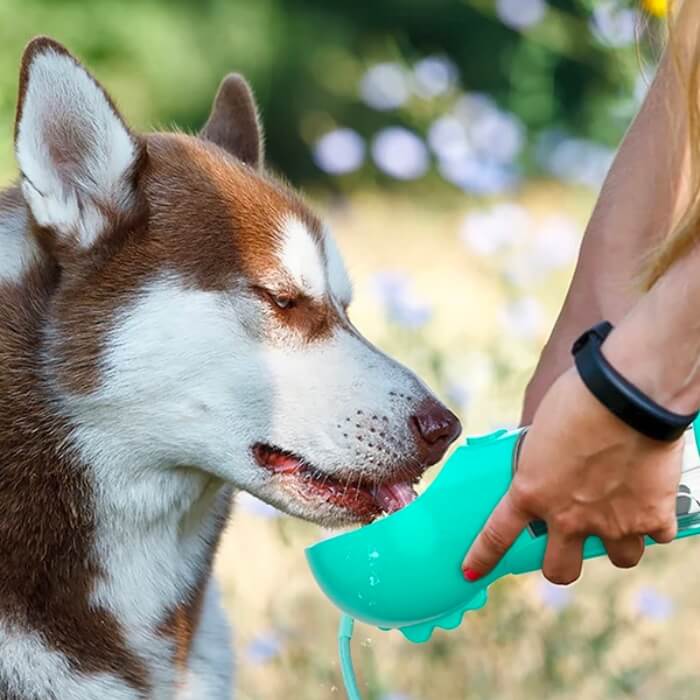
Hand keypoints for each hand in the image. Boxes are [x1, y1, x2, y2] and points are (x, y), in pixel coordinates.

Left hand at [462, 367, 681, 584]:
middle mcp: (568, 517)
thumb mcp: (539, 430)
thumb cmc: (577, 398)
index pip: (497, 535)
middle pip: (560, 570)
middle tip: (568, 543)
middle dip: (562, 564)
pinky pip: (657, 535)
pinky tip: (653, 499)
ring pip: (618, 558)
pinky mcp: (652, 517)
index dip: (482, 557)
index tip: (471, 571)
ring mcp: (612, 523)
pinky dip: (656, 521)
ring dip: (618, 542)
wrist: (626, 396)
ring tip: (621, 516)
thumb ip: (538, 457)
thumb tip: (542, 460)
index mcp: (531, 492)